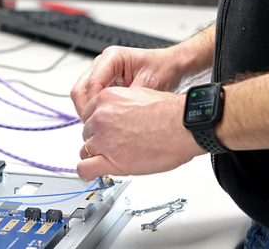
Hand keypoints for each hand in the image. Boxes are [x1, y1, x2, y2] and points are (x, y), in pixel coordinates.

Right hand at [70, 46, 191, 117]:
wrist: (173, 67)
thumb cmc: (164, 69)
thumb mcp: (148, 86)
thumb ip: (129, 100)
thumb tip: (115, 119)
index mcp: (111, 57)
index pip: (91, 84)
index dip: (93, 106)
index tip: (99, 122)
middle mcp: (103, 64)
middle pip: (80, 89)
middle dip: (86, 111)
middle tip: (95, 129)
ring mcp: (102, 73)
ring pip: (83, 95)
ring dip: (89, 112)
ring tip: (101, 129)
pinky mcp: (105, 83)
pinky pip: (92, 99)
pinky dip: (96, 112)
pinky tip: (106, 124)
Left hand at [76, 86, 203, 180]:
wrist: (183, 126)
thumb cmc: (170, 114)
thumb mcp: (138, 96)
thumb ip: (121, 106)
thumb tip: (120, 118)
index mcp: (107, 98)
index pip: (89, 115)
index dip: (98, 125)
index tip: (105, 132)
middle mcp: (101, 117)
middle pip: (87, 132)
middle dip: (100, 139)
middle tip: (116, 145)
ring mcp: (103, 138)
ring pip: (86, 150)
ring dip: (98, 155)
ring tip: (115, 158)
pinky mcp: (109, 159)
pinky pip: (85, 169)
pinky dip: (87, 172)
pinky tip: (93, 173)